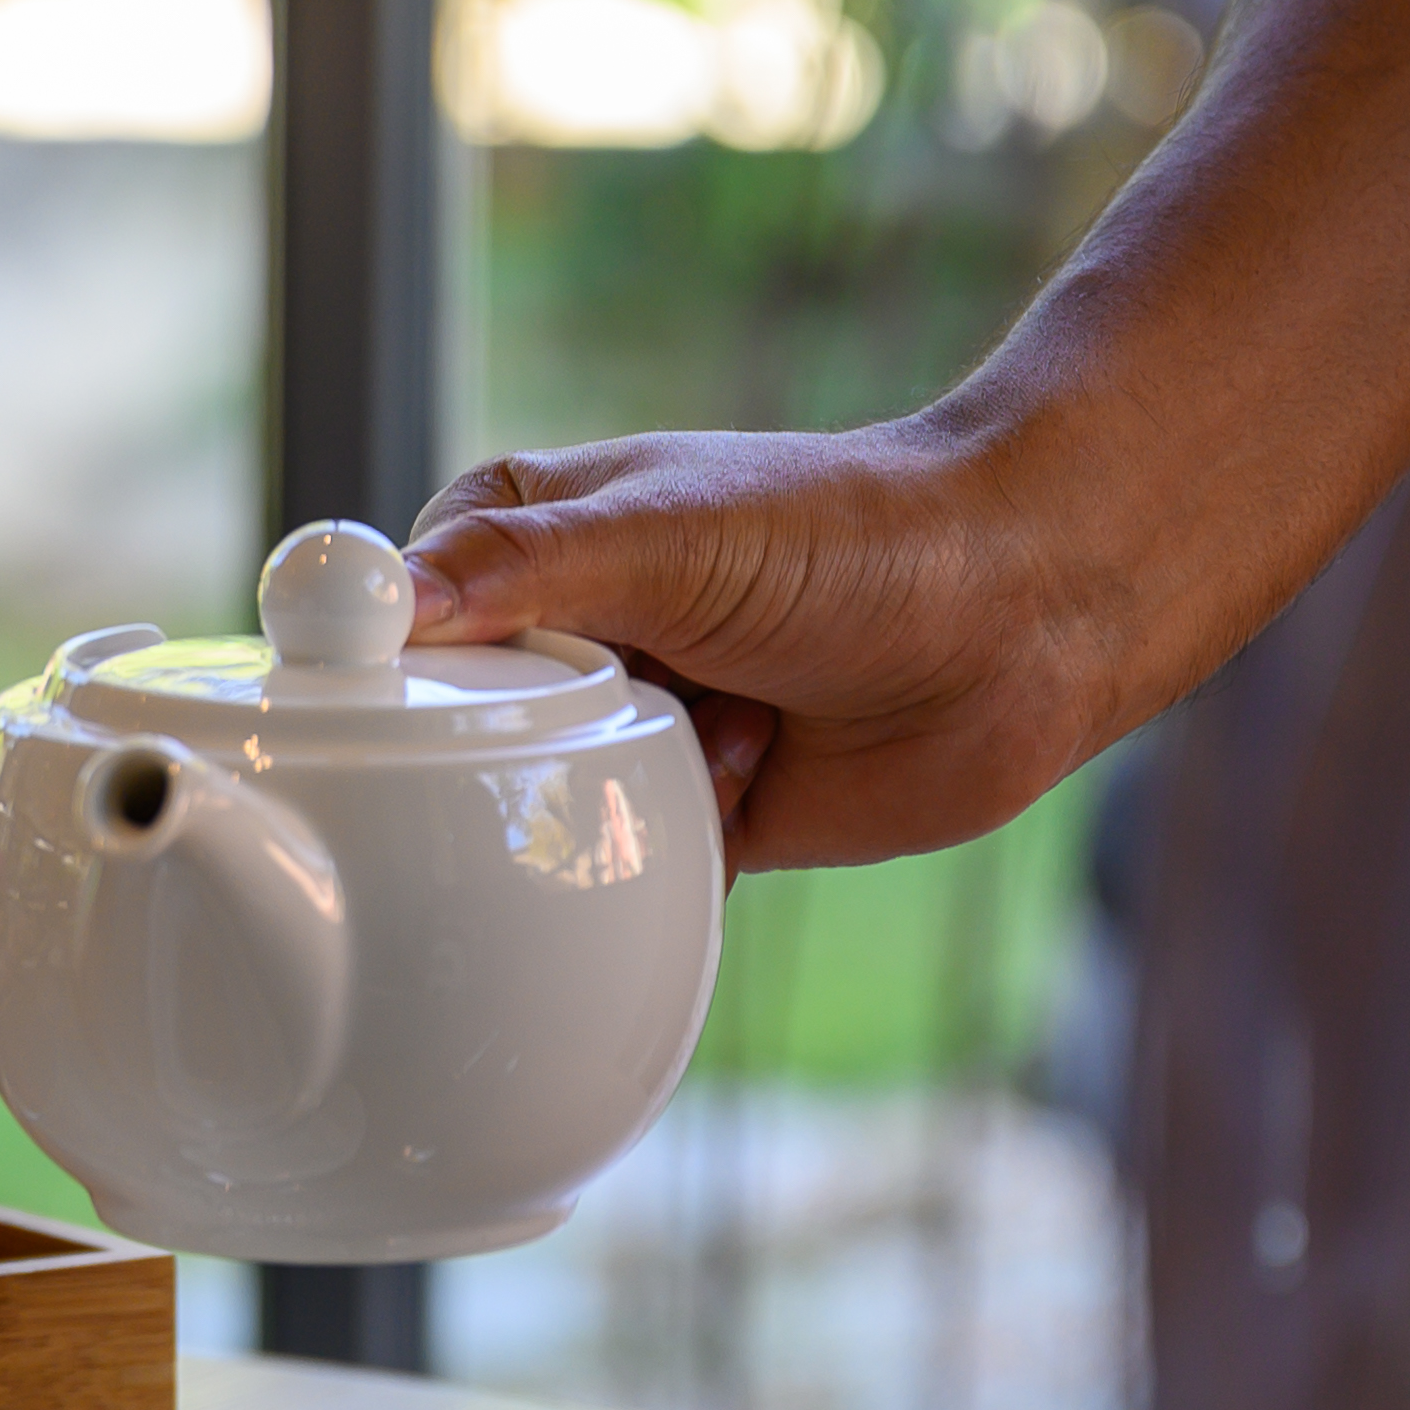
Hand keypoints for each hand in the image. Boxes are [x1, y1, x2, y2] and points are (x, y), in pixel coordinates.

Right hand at [406, 421, 1119, 874]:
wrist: (1026, 617)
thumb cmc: (855, 535)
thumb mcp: (669, 531)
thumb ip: (521, 565)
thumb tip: (384, 602)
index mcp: (525, 537)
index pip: (393, 620)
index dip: (392, 675)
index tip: (426, 706)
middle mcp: (562, 635)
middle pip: (453, 735)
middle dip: (531, 748)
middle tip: (641, 700)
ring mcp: (625, 728)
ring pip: (536, 815)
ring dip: (620, 798)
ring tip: (730, 726)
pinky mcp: (688, 815)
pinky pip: (620, 878)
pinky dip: (668, 860)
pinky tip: (751, 782)